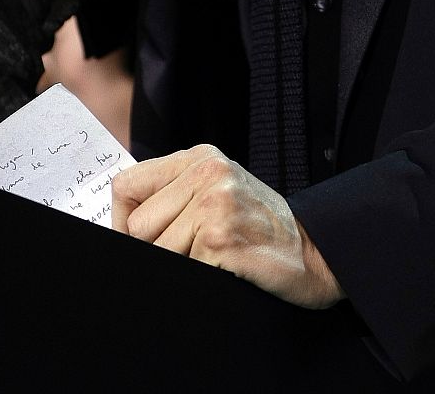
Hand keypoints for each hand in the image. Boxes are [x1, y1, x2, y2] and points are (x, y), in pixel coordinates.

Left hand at [111, 144, 343, 308]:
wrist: (314, 253)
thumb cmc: (260, 229)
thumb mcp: (217, 192)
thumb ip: (175, 195)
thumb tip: (119, 226)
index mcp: (200, 158)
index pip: (126, 186)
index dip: (124, 222)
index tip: (144, 241)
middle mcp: (207, 172)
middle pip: (135, 227)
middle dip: (155, 250)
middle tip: (194, 253)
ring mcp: (214, 204)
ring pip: (154, 252)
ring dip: (179, 265)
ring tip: (213, 258)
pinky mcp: (220, 238)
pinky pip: (180, 269)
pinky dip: (197, 277)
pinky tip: (225, 268)